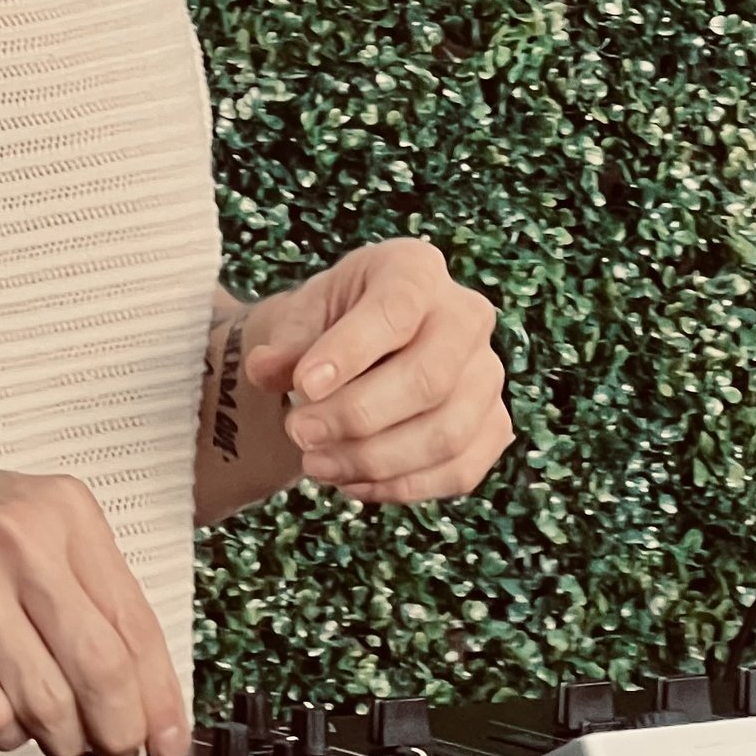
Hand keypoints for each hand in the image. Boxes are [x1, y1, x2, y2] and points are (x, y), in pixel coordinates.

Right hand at [0, 461, 189, 755]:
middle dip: (115, 732)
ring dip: (56, 738)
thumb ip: (85, 595)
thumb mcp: (25, 530)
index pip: (135, 624)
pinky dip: (2, 732)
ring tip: (46, 730)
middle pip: (101, 670)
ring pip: (47, 701)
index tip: (168, 741)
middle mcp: (17, 533)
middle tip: (110, 751)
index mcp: (60, 508)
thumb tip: (147, 692)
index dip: (159, 700)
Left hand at [244, 238, 510, 506]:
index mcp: (416, 269)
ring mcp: (487, 374)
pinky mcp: (493, 426)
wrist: (362, 348)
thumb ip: (285, 344)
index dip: (350, 352)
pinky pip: (458, 471)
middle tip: (299, 434)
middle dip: (357, 416)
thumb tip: (262, 370)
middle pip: (428, 379)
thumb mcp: (301, 317)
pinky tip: (353, 483)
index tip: (303, 386)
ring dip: (374, 460)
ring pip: (446, 434)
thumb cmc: (331, 322)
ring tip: (315, 464)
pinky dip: (402, 486)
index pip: (394, 310)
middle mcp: (466, 316)